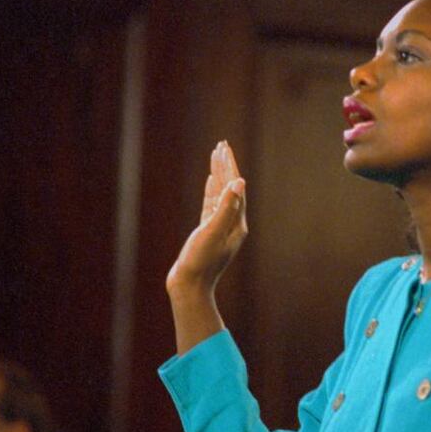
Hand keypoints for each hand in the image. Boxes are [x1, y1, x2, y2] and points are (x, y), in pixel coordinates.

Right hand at [166, 141, 247, 298]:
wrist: (190, 287)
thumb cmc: (201, 261)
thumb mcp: (213, 231)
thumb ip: (226, 206)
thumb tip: (240, 182)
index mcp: (237, 221)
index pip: (235, 186)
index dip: (229, 165)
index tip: (224, 147)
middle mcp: (233, 222)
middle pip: (231, 187)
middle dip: (226, 165)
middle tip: (221, 144)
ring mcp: (221, 226)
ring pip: (221, 193)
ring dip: (219, 174)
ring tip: (215, 156)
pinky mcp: (209, 231)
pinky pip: (212, 204)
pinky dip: (212, 190)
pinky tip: (211, 180)